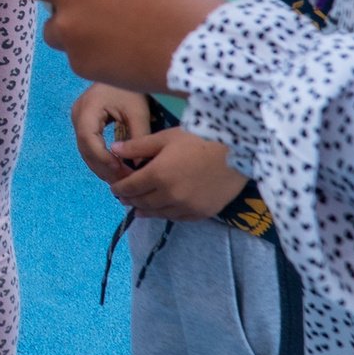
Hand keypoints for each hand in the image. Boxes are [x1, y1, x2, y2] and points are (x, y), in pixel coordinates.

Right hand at [70, 82, 152, 184]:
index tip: (119, 169)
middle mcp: (78, 115)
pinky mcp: (84, 124)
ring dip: (101, 167)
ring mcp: (78, 120)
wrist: (122, 72)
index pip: (88, 138)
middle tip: (122, 182)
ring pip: (85, 150)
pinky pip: (89, 146)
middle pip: (84, 148)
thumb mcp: (138, 112)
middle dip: (102, 167)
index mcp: (88, 107)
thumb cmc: (130, 90)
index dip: (101, 156)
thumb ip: (139, 137)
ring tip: (120, 180)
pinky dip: (100, 159)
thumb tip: (140, 166)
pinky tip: (114, 169)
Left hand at [107, 126, 247, 220]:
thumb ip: (138, 146)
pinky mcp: (202, 213)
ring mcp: (186, 206)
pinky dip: (167, 214)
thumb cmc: (200, 137)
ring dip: (146, 210)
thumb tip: (114, 150)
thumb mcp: (166, 137)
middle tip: (124, 198)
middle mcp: (169, 195)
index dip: (119, 188)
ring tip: (139, 208)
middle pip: (143, 202)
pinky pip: (178, 217)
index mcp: (158, 174)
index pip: (130, 187)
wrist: (238, 150)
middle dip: (130, 200)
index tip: (114, 188)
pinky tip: (163, 211)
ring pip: (159, 213)